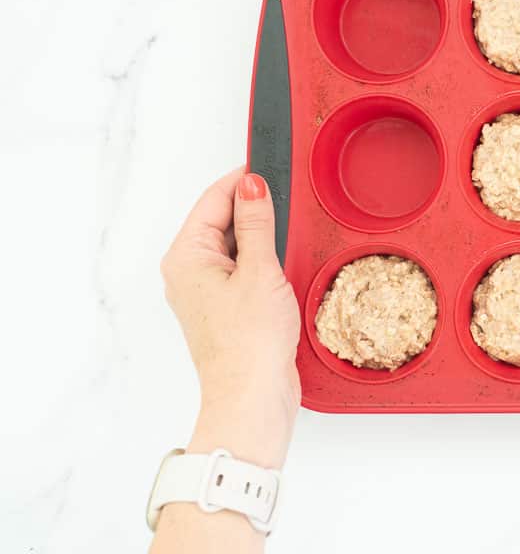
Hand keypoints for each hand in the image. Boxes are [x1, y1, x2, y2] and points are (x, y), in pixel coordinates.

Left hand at [160, 168, 300, 468]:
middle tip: (288, 200)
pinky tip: (282, 266)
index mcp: (186, 256)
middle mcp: (188, 271)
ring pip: (233, 244)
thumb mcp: (259, 270)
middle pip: (221, 220)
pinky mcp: (224, 307)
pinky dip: (262, 260)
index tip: (272, 166)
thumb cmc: (249, 344)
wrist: (251, 397)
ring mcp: (205, 291)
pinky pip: (242, 268)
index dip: (243, 180)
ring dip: (260, 236)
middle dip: (253, 208)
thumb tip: (252, 184)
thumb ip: (256, 222)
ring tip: (287, 237)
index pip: (213, 199)